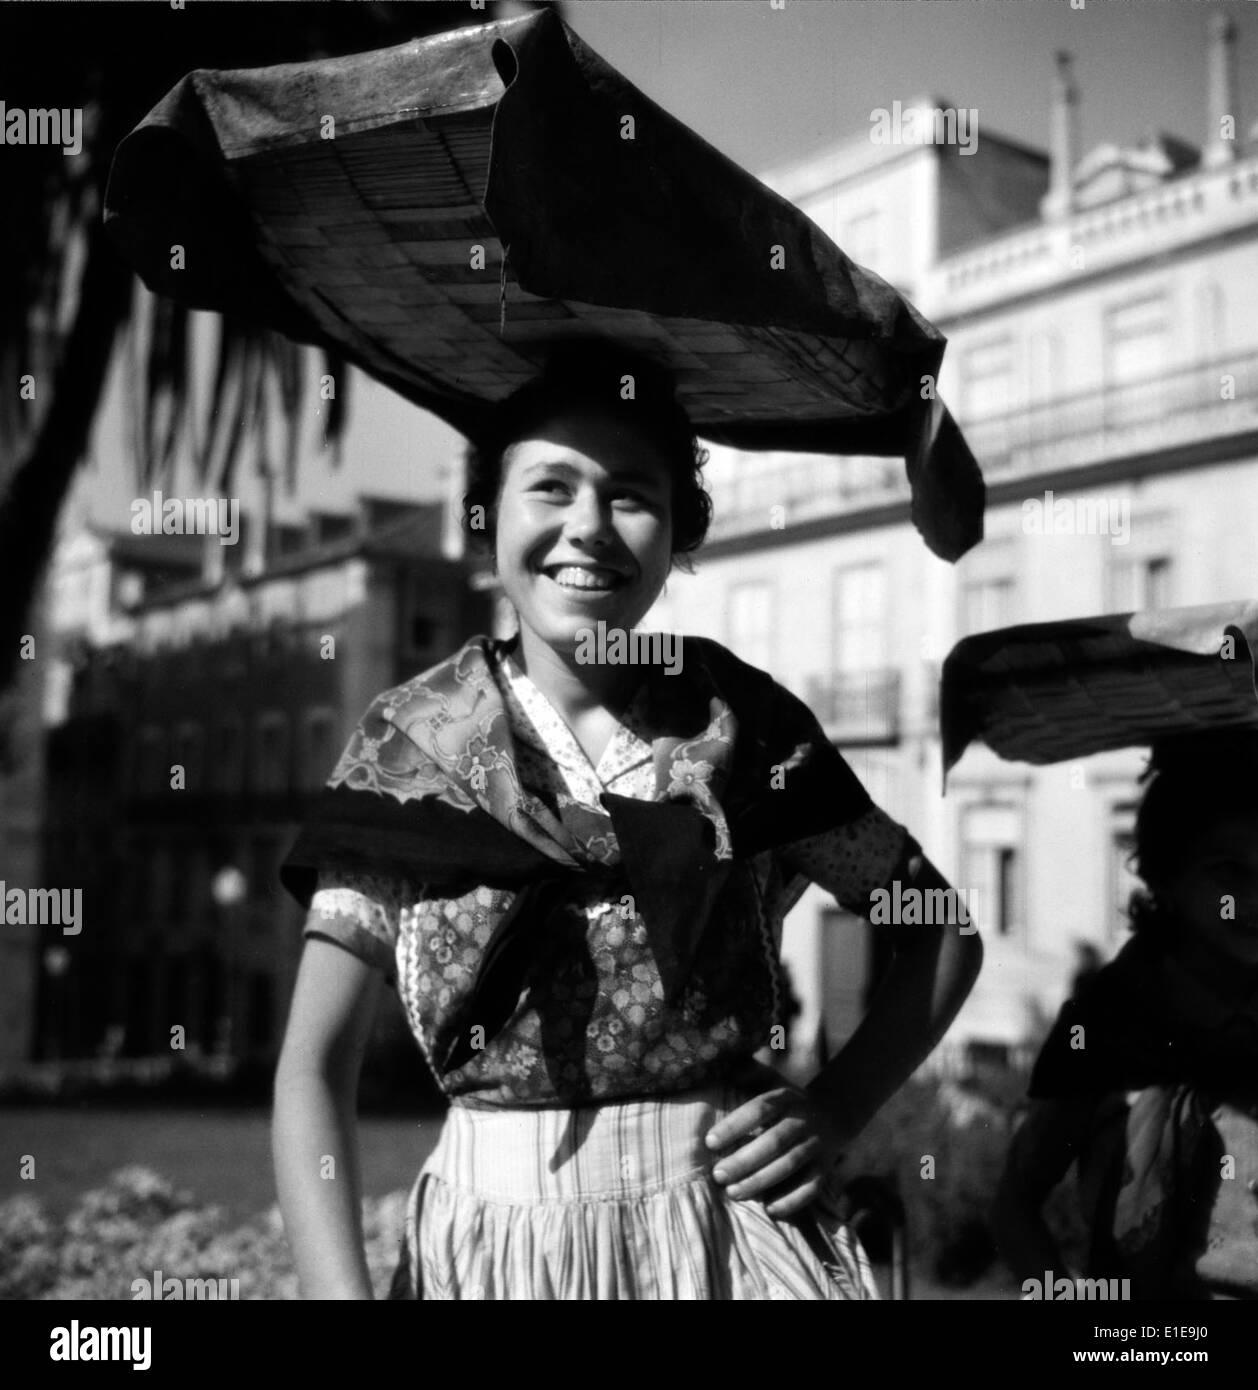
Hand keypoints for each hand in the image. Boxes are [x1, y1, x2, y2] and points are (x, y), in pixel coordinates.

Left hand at [704, 1060, 847, 1217]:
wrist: (834, 1113)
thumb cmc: (787, 1100)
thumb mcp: (771, 1079)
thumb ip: (749, 1072)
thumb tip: (724, 1065)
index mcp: (786, 1097)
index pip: (760, 1109)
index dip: (735, 1125)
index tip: (710, 1141)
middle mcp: (803, 1120)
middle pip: (774, 1141)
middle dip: (745, 1160)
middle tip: (718, 1175)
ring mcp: (816, 1145)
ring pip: (790, 1165)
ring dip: (762, 1180)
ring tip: (734, 1193)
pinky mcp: (825, 1168)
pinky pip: (812, 1187)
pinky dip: (793, 1200)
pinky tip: (770, 1209)